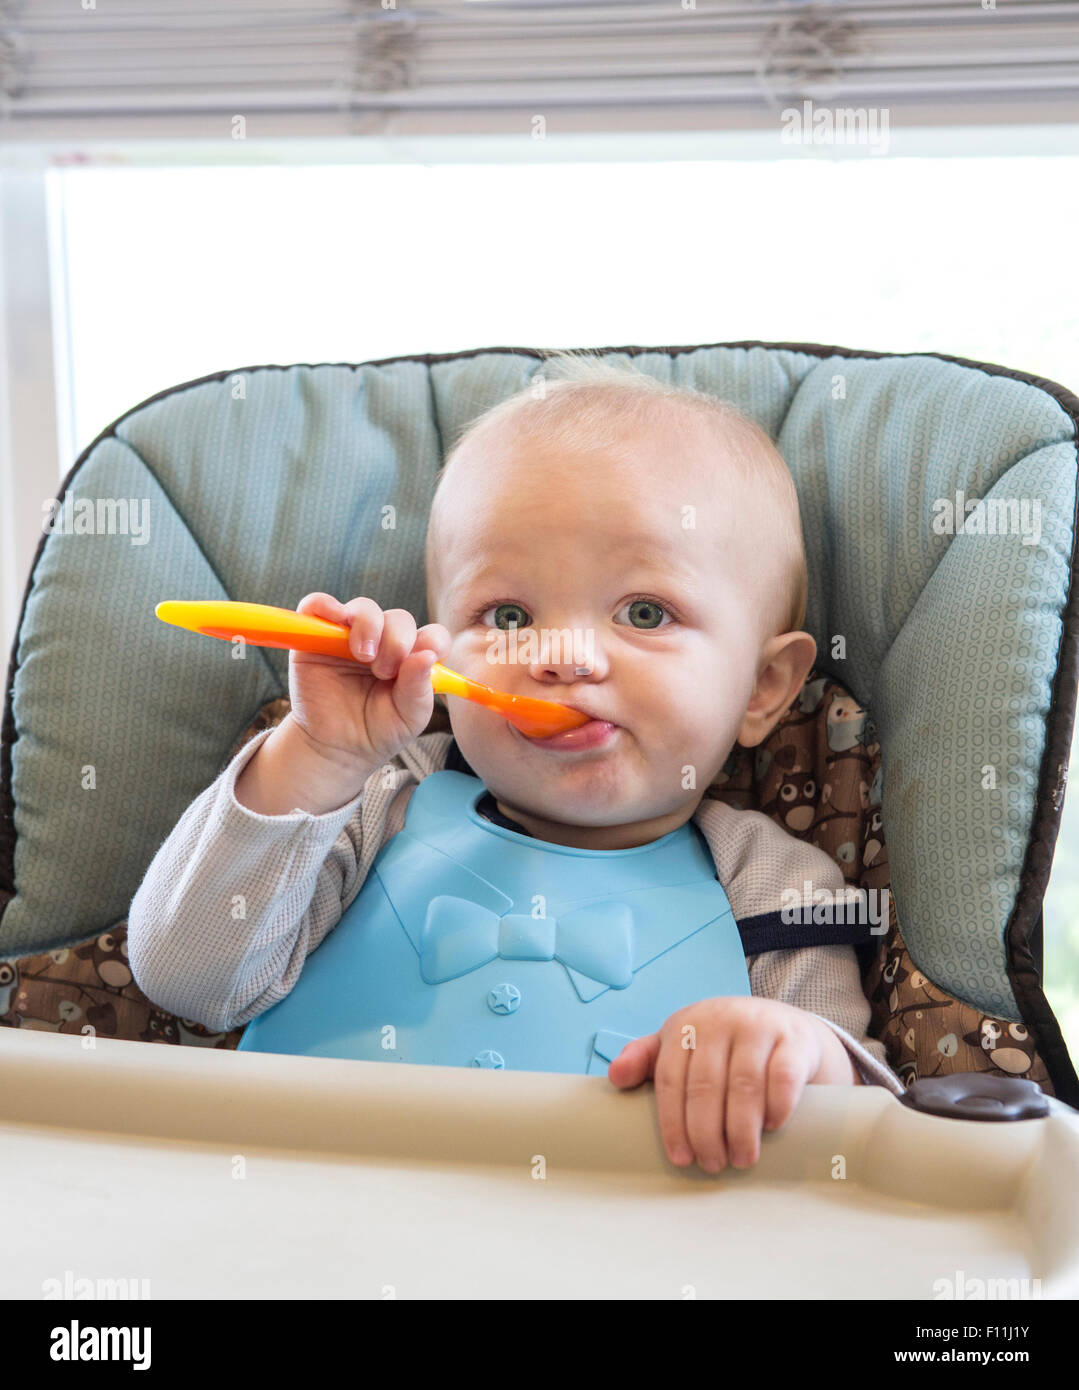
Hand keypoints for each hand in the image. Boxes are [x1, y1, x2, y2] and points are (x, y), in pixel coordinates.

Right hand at [287, 593, 451, 768]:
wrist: (335, 748)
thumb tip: (427, 655)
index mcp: (412, 658)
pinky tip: (335, 617)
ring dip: (368, 626)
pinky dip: (324, 605)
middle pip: (399, 619)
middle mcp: (384, 642)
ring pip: (364, 608)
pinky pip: (317, 605)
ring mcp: (350, 636)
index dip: (432, 642)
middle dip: (397, 642)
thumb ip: (419, 688)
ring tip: (362, 656)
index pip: (432, 635)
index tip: (421, 662)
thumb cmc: (377, 730)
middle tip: (384, 671)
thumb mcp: (408, 717)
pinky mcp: (316, 636)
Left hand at [607, 997, 856, 1171]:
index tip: (681, 1158)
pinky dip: (776, 1107)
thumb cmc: (725, 1045)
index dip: (672, 1122)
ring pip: (744, 1085)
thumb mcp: (683, 1044)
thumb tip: (614, 1078)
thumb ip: (647, 1059)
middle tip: (712, 1164)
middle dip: (706, 1132)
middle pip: (705, 1085)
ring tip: (741, 1158)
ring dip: (741, 1130)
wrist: (787, 1025)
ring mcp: (759, 1026)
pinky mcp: (795, 1039)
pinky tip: (772, 1128)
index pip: (670, 1078)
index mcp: (686, 1024)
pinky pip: (783, 1077)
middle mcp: (720, 1020)